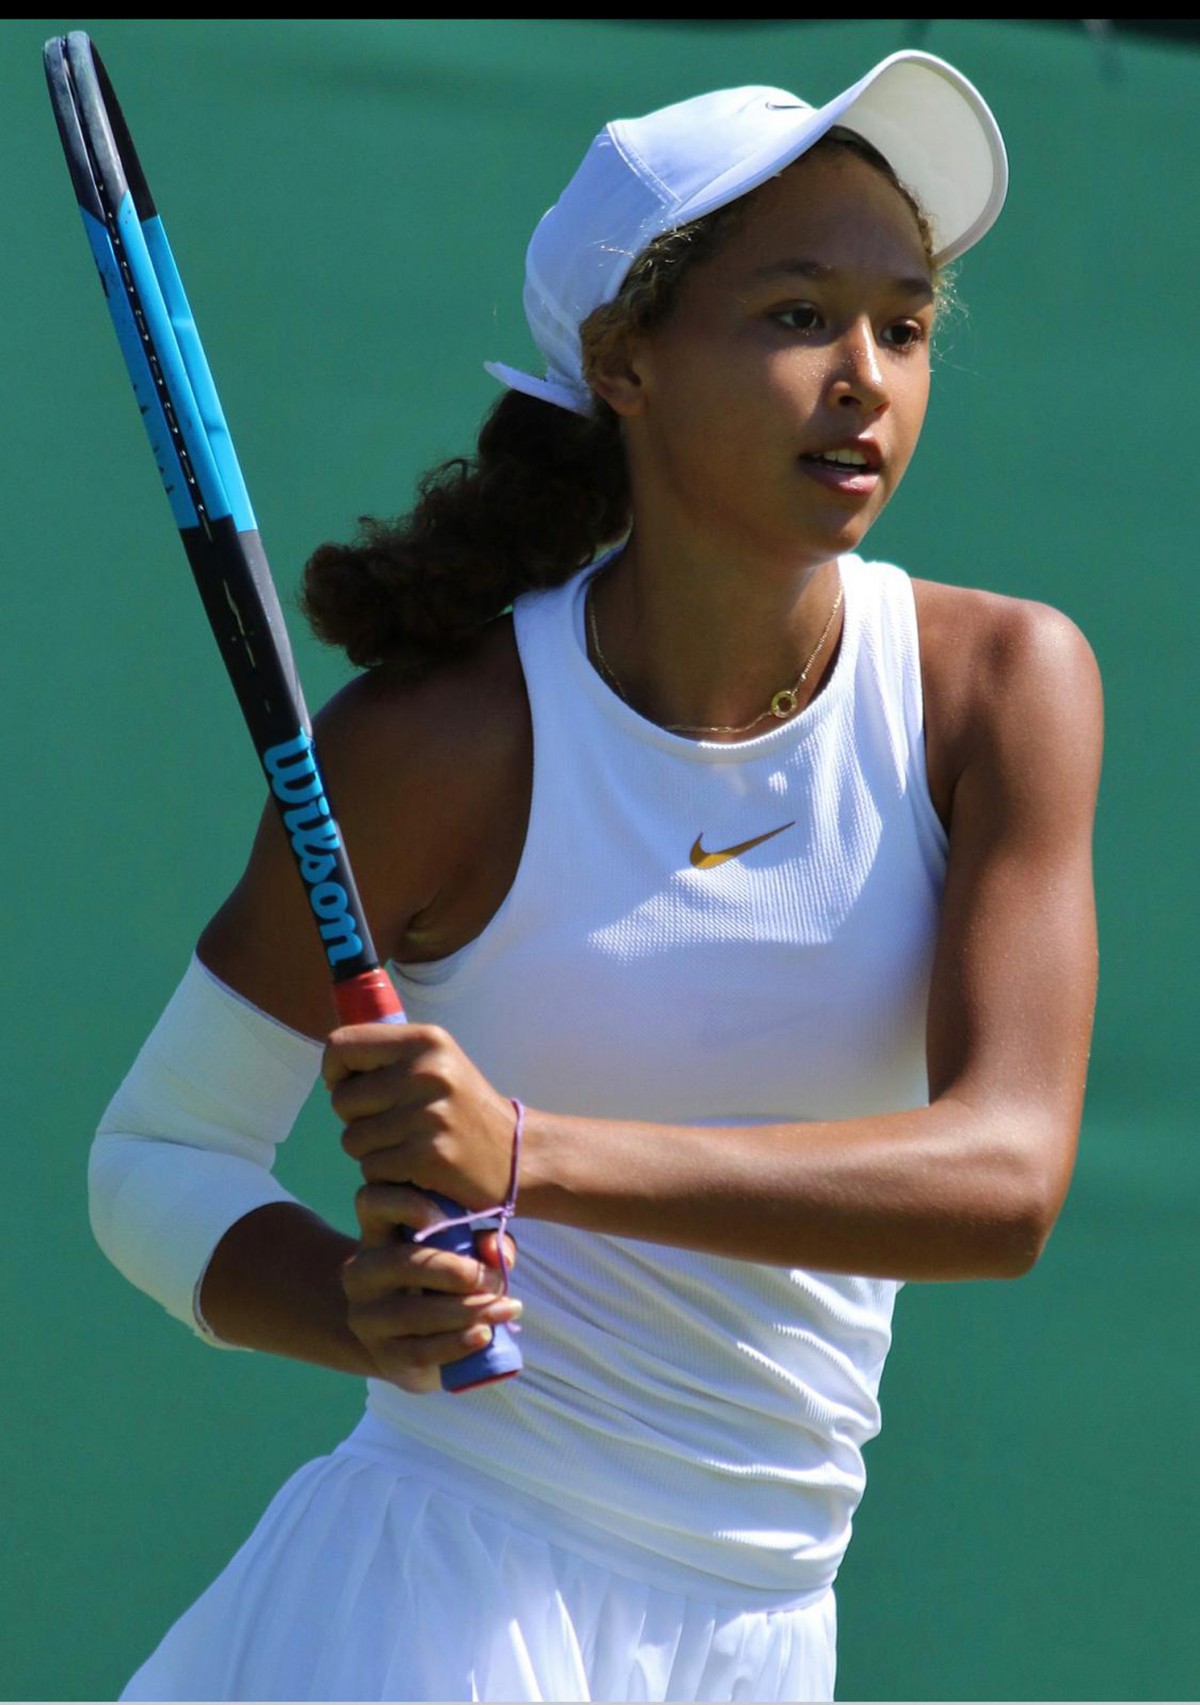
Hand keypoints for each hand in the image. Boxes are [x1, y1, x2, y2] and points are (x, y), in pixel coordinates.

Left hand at [324, 1022, 518, 1209]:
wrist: (518, 1156)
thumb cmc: (464, 1109)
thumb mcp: (436, 1064)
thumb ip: (388, 1056)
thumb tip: (333, 1059)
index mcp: (426, 1040)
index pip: (341, 1044)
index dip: (335, 1071)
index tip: (353, 1087)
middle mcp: (427, 1072)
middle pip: (341, 1099)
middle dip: (356, 1118)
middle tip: (392, 1124)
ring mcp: (428, 1116)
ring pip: (352, 1138)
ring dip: (370, 1151)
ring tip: (406, 1146)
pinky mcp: (428, 1158)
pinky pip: (371, 1169)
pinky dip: (386, 1175)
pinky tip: (414, 1169)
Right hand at [342, 1182, 520, 1392]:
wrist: (413, 1343)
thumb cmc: (442, 1283)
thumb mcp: (462, 1255)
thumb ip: (483, 1244)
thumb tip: (496, 1251)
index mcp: (377, 1234)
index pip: (371, 1201)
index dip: (406, 1203)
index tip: (447, 1217)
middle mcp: (361, 1272)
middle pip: (402, 1263)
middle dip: (456, 1271)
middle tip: (495, 1280)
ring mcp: (366, 1317)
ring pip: (412, 1313)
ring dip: (466, 1310)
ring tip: (504, 1308)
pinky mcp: (384, 1356)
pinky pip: (420, 1350)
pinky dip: (457, 1343)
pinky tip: (485, 1335)